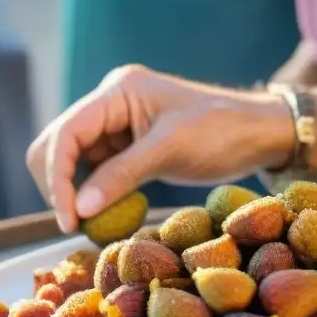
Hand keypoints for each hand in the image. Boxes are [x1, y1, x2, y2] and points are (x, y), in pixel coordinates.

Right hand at [26, 64, 293, 232]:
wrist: (259, 132)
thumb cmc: (222, 131)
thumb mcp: (170, 151)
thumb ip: (120, 177)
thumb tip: (78, 210)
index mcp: (116, 92)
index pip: (66, 132)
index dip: (58, 177)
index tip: (68, 218)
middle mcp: (108, 104)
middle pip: (56, 145)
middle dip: (59, 184)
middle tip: (75, 224)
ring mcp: (115, 125)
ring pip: (70, 161)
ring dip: (73, 192)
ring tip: (90, 224)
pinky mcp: (124, 146)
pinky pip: (93, 172)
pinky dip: (92, 195)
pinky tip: (105, 214)